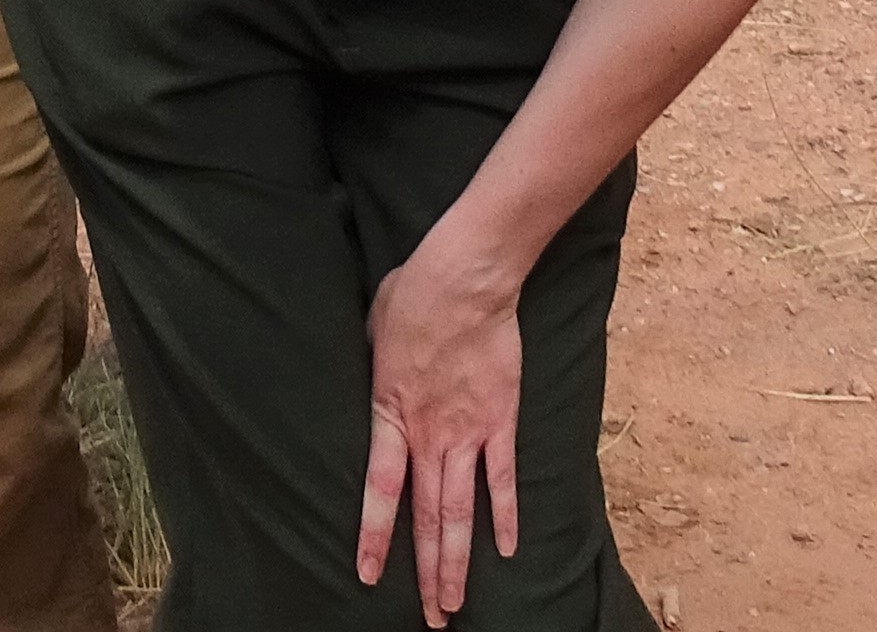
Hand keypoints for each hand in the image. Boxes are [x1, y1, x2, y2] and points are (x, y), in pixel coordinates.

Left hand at [358, 220, 537, 621]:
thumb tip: (375, 380)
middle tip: (431, 616)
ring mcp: (468, 432)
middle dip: (427, 572)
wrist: (465, 278)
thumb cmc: (412, 296)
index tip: (369, 576)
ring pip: (462, 511)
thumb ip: (374, 369)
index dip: (376, 538)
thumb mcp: (372, 333)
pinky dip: (505, 516)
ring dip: (459, 561)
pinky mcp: (500, 421)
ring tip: (455, 603)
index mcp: (390, 415)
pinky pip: (503, 479)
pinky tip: (507, 551)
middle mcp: (429, 435)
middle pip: (426, 517)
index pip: (381, 492)